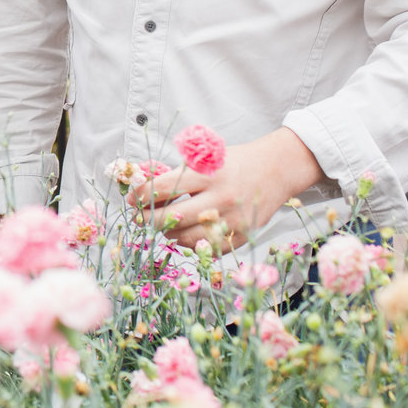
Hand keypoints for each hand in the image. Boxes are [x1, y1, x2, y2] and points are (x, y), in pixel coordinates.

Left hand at [126, 128, 323, 251]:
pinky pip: (207, 249)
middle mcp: (219, 198)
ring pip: (186, 238)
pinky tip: (184, 234)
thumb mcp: (205, 158)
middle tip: (140, 218)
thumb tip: (142, 190)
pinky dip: (190, 244)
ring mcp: (232, 220)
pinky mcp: (241, 236)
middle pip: (171, 218)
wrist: (276, 169)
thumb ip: (177, 174)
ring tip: (163, 226)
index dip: (141, 196)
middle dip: (148, 220)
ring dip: (168, 234)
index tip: (131, 199)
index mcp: (207, 174)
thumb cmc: (234, 162)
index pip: (163, 189)